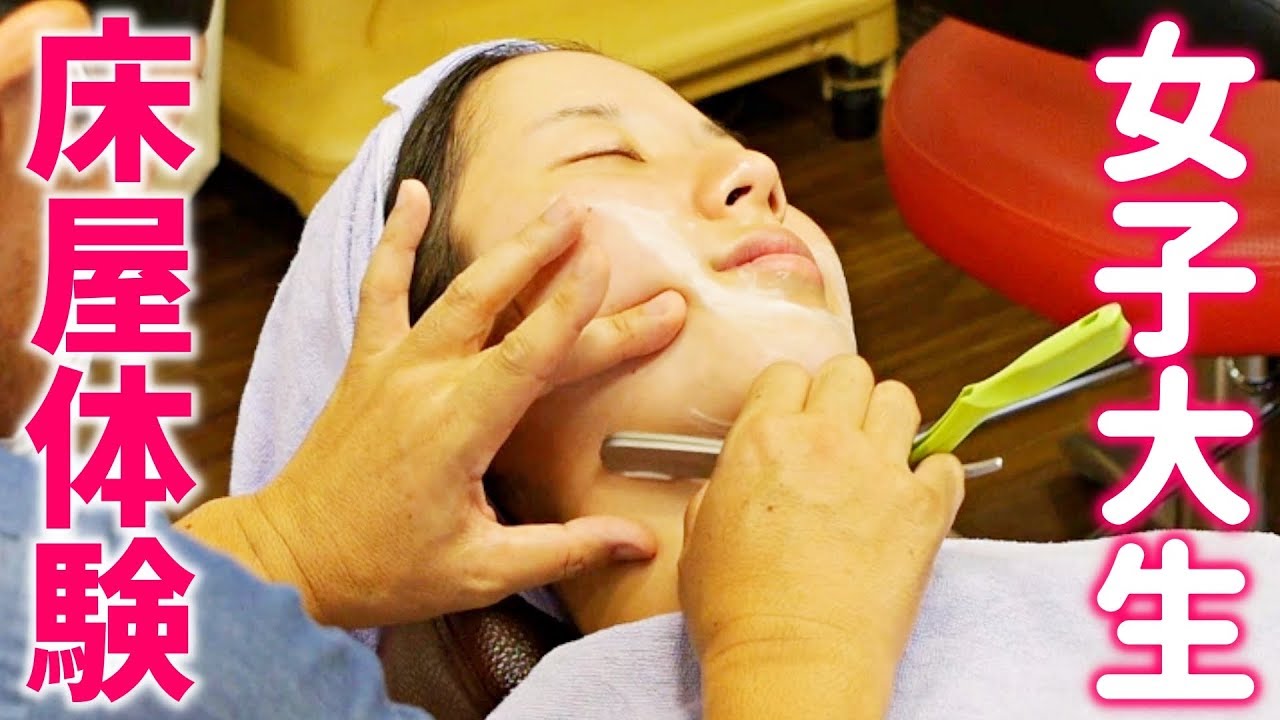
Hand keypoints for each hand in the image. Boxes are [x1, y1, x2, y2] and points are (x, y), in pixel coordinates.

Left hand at [243, 180, 686, 627]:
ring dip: (509, 249)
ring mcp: (392, 366)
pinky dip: (396, 239)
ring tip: (555, 211)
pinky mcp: (365, 363)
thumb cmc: (382, 569)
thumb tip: (639, 544)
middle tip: (601, 225)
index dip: (572, 309)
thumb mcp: (480, 571)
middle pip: (505, 311)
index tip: (609, 266)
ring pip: (457, 291)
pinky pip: (380, 288)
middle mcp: (426, 383)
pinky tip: (413, 193)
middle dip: (557, 263)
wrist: (289, 559)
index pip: (530, 356)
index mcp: (459, 429)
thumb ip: (564, 550)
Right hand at [679, 356, 962, 717]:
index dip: (793, 396)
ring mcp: (878, 469)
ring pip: (900, 399)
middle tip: (843, 432)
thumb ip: (718, 492)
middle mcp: (821, 441)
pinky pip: (946, 463)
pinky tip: (918, 500)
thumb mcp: (697, 542)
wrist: (793, 662)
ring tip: (883, 458)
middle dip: (845, 396)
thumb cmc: (740, 616)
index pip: (787, 374)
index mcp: (760, 440)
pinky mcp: (924, 507)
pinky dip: (936, 478)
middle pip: (849, 371)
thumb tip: (735, 483)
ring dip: (891, 422)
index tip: (798, 419)